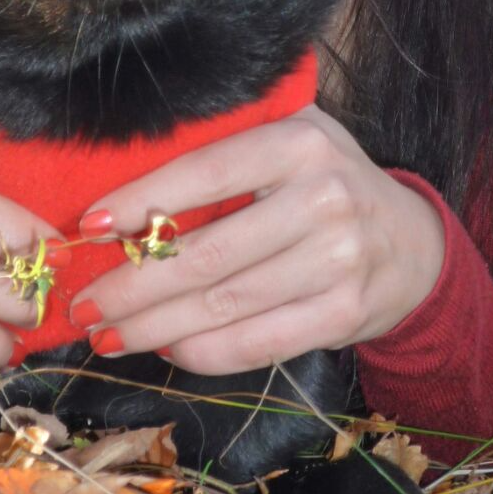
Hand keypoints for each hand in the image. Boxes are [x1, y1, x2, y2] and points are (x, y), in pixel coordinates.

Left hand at [67, 103, 445, 374]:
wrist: (410, 242)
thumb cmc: (324, 184)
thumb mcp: (288, 143)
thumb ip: (225, 151)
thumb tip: (121, 191)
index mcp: (299, 142)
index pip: (204, 172)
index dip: (141, 201)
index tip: (89, 226)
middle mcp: (322, 197)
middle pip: (204, 253)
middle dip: (131, 285)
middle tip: (82, 305)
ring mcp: (339, 259)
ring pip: (222, 304)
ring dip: (152, 327)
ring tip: (107, 335)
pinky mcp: (344, 313)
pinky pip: (255, 343)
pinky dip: (201, 352)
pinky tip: (165, 349)